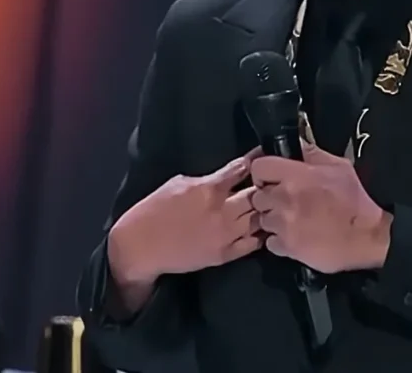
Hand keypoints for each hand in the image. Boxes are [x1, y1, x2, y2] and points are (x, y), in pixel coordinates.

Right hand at [108, 148, 262, 286]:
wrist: (140, 247)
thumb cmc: (153, 211)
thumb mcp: (177, 183)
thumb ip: (206, 179)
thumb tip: (225, 176)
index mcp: (209, 189)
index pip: (242, 169)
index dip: (255, 161)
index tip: (264, 157)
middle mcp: (222, 211)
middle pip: (257, 195)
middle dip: (265, 187)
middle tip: (272, 183)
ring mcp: (225, 234)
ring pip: (260, 219)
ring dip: (265, 211)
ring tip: (271, 205)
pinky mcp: (225, 254)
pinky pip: (253, 243)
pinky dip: (260, 234)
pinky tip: (263, 228)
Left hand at [249, 139, 391, 273]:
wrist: (368, 237)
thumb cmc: (356, 201)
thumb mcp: (340, 167)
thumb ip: (313, 153)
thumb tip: (297, 143)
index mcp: (296, 176)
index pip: (259, 167)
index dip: (263, 172)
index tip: (271, 179)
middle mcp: (284, 199)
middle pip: (257, 196)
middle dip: (268, 198)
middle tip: (285, 201)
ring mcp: (284, 225)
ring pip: (263, 220)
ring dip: (274, 219)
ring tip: (293, 220)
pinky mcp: (287, 248)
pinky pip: (271, 242)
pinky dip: (280, 241)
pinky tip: (296, 237)